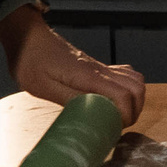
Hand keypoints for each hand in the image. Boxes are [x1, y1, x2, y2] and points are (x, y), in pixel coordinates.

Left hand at [0, 6, 145, 123]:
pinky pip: (125, 74)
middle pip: (137, 88)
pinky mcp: (97, 67)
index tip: (116, 128)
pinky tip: (115, 98)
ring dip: (134, 100)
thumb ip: (70, 100)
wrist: (29, 38)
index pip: (124, 96)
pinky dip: (128, 88)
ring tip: (119, 114)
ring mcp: (101, 67)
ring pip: (136, 80)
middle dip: (135, 110)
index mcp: (89, 77)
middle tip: (119, 124)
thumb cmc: (31, 62)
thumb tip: (92, 115)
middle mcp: (100, 70)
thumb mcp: (44, 87)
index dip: (126, 115)